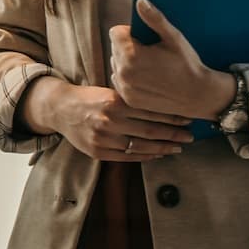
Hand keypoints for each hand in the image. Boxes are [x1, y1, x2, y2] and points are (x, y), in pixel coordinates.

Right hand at [23, 76, 192, 162]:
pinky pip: (127, 157)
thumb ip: (131, 100)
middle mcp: (109, 121)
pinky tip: (158, 153)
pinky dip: (145, 156)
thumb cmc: (88, 98)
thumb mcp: (109, 92)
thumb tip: (162, 105)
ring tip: (177, 147)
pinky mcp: (98, 151)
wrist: (59, 108)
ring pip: (141, 146)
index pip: (150, 111)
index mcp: (113, 102)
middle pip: (150, 130)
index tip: (187, 118)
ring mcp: (103, 138)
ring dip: (163, 147)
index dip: (171, 117)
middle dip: (173, 134)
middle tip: (189, 136)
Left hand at [108, 0, 235, 120]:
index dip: (131, 33)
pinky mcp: (129, 99)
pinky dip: (129, 78)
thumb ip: (154, 18)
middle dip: (128, 47)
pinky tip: (147, 78)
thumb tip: (140, 0)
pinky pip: (120, 81)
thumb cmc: (188, 64)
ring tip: (150, 66)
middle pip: (115, 48)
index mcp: (130, 55)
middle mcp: (122, 72)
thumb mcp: (173, 38)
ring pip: (116, 64)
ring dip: (127, 62)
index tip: (146, 40)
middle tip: (152, 54)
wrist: (200, 95)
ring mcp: (125, 88)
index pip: (116, 32)